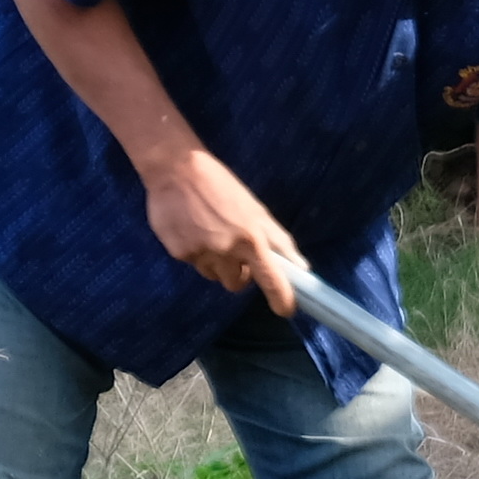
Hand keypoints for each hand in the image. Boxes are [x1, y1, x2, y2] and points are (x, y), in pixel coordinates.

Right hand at [144, 143, 306, 316]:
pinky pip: (194, 264)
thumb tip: (302, 267)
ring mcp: (199, 254)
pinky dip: (197, 253)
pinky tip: (193, 230)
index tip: (286, 310)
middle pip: (237, 284)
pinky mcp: (178, 253)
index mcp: (250, 239)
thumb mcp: (256, 210)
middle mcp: (225, 251)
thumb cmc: (222, 186)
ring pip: (214, 276)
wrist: (176, 169)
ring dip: (217, 264)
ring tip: (211, 235)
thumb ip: (278, 241)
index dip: (282, 299)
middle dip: (240, 274)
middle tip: (236, 252)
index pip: (272, 280)